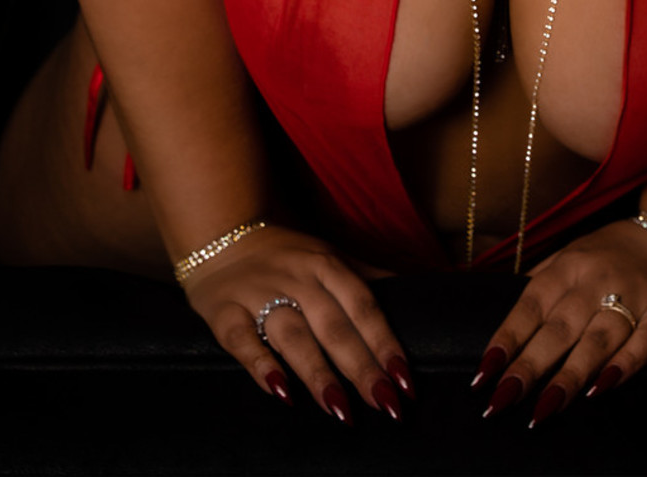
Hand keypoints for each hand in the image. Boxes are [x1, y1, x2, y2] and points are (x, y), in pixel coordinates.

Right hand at [181, 224, 412, 421]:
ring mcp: (259, 293)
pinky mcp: (225, 312)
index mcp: (327, 265)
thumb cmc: (289, 257)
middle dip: (361, 367)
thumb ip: (370, 279)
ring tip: (341, 410)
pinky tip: (281, 393)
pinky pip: (243, 340)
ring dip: (318, 374)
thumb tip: (422, 293)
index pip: (363, 306)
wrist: (224, 237)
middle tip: (386, 404)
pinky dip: (261, 366)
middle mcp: (296, 278)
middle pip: (334, 326)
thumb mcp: (331, 257)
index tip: (405, 379)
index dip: (385, 342)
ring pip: (293, 336)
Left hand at [473, 219, 646, 423]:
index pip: (530, 306)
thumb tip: (505, 322)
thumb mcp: (570, 254)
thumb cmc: (611, 253)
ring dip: (570, 374)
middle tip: (503, 400)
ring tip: (545, 408)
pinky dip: (626, 363)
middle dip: (529, 366)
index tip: (485, 373)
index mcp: (568, 266)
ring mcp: (634, 295)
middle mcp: (597, 279)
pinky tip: (602, 387)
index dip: (507, 339)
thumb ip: (540, 283)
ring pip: (598, 338)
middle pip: (559, 328)